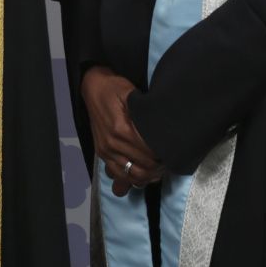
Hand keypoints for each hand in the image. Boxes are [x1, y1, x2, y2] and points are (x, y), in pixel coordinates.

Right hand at [81, 66, 163, 195]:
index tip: (172, 152)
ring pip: (131, 176)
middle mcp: (112, 144)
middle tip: (168, 161)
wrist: (93, 87)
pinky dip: (131, 179)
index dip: (164, 156)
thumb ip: (146, 115)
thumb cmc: (115, 89)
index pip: (150, 154)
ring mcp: (105, 151)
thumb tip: (164, 133)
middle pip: (143, 168)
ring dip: (147, 176)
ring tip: (158, 169)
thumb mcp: (133, 96)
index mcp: (122, 130)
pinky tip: (142, 174)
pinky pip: (118, 175)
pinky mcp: (101, 153)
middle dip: (159, 168)